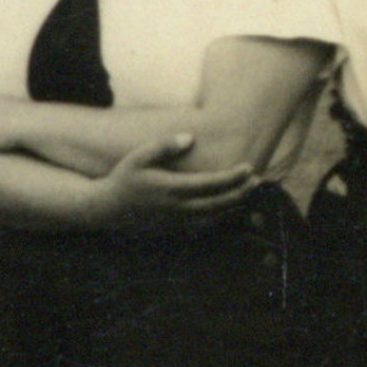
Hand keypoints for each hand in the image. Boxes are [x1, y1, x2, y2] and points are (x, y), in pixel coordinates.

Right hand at [85, 137, 254, 226]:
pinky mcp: (176, 229)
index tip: (249, 168)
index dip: (233, 177)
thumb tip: (190, 137)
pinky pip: (205, 225)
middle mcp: (179, 208)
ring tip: (248, 193)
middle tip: (258, 181)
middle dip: (241, 193)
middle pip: (220, 203)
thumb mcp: (139, 157)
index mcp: (172, 189)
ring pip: (215, 217)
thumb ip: (164, 146)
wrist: (107, 210)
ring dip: (234, 206)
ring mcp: (178, 222)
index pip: (212, 184)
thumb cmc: (124, 178)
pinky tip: (229, 207)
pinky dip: (220, 217)